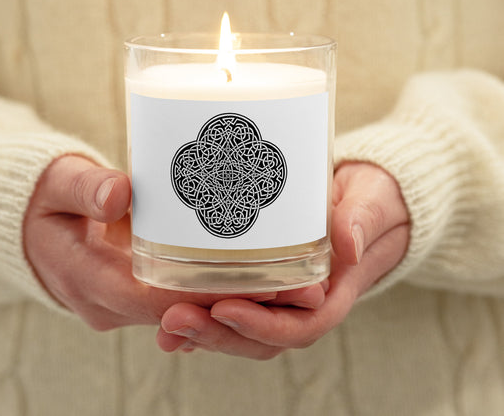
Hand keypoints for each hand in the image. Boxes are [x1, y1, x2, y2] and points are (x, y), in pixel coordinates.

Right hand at [23, 155, 323, 329]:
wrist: (33, 227)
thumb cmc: (46, 202)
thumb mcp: (58, 184)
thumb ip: (85, 187)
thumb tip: (119, 194)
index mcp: (89, 280)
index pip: (158, 300)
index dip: (210, 296)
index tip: (259, 282)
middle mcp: (111, 304)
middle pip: (183, 314)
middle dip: (238, 304)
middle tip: (297, 286)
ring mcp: (125, 304)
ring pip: (188, 314)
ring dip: (235, 303)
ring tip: (292, 281)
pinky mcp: (138, 294)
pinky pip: (182, 302)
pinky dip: (216, 294)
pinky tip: (255, 276)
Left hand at [156, 162, 409, 358]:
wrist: (368, 201)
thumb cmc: (372, 202)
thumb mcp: (371, 203)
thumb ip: (361, 221)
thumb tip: (347, 243)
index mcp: (334, 292)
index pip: (300, 326)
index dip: (262, 326)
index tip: (224, 309)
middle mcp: (306, 303)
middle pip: (261, 337)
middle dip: (217, 334)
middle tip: (174, 319)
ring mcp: (284, 296)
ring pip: (243, 328)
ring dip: (204, 329)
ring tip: (164, 321)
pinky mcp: (267, 281)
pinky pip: (235, 303)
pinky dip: (205, 313)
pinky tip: (172, 308)